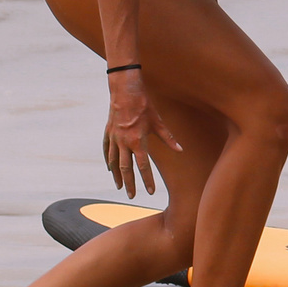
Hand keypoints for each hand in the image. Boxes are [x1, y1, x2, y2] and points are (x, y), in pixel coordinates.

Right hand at [103, 72, 181, 199]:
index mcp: (138, 141)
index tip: (150, 192)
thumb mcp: (158, 122)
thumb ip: (168, 138)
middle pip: (126, 169)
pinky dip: (108, 161)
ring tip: (120, 186)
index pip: (143, 166)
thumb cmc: (144, 106)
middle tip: (132, 196)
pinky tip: (110, 169)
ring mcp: (114, 138)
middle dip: (130, 183)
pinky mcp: (108, 133)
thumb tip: (180, 150)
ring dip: (117, 176)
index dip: (147, 180)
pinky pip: (107, 151)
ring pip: (114, 162)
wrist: (125, 91)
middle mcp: (123, 143)